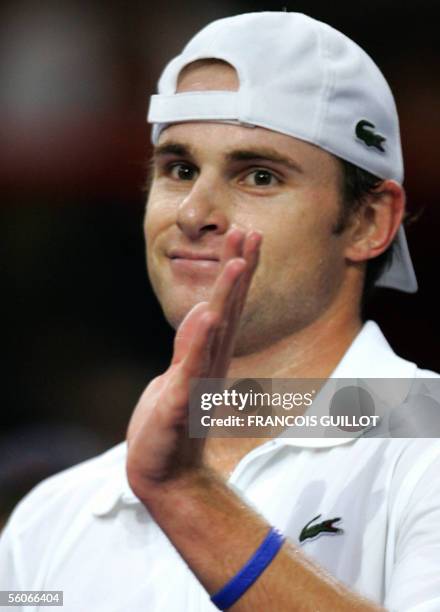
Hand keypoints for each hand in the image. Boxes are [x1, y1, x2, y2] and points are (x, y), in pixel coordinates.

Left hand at [126, 228, 261, 499]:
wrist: (165, 473)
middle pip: (230, 310)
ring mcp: (197, 382)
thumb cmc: (171, 424)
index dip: (237, 271)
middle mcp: (210, 364)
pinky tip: (209, 314)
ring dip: (228, 297)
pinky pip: (191, 367)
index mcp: (209, 356)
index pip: (228, 306)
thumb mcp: (179, 375)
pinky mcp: (181, 402)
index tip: (246, 236)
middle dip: (239, 271)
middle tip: (252, 233)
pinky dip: (200, 340)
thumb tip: (205, 312)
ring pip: (215, 332)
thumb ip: (191, 345)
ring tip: (238, 263)